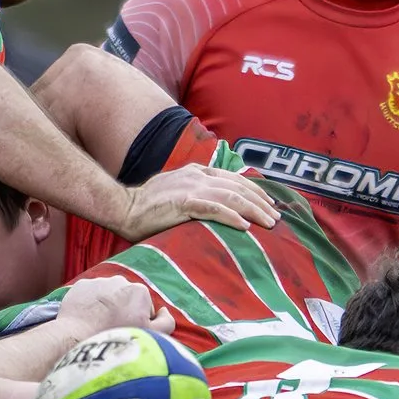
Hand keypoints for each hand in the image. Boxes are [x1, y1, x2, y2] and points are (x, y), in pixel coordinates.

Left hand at [53, 275, 169, 341]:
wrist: (79, 337)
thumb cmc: (117, 338)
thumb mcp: (153, 335)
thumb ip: (166, 322)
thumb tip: (163, 310)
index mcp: (139, 291)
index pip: (144, 307)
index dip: (138, 321)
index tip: (128, 331)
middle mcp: (120, 281)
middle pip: (125, 299)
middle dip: (122, 311)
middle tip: (112, 329)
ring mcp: (98, 282)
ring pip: (107, 296)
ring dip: (105, 307)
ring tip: (98, 324)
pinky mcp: (80, 286)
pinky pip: (89, 295)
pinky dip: (89, 304)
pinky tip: (86, 318)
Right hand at [116, 163, 278, 240]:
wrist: (122, 207)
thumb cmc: (146, 206)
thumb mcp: (175, 192)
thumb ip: (195, 194)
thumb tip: (214, 206)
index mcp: (196, 172)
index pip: (234, 178)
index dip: (255, 191)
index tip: (269, 204)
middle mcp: (197, 176)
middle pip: (238, 187)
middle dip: (261, 202)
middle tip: (276, 218)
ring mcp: (191, 188)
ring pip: (232, 197)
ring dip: (254, 210)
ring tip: (269, 224)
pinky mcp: (183, 203)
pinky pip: (214, 209)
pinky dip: (233, 217)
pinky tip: (245, 227)